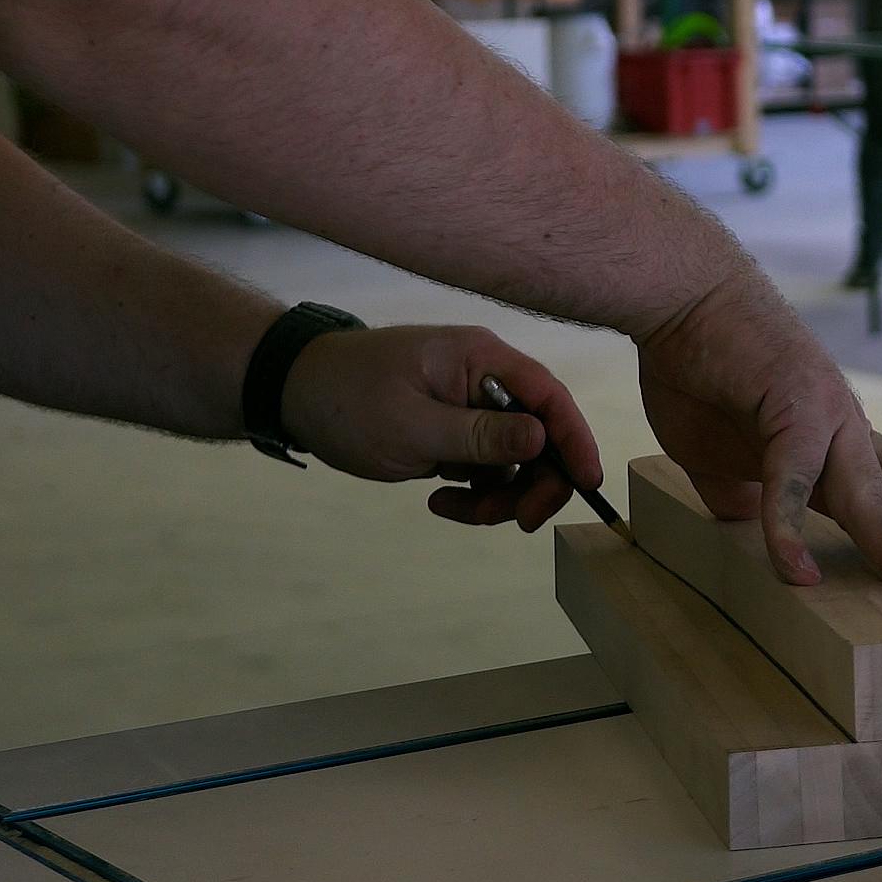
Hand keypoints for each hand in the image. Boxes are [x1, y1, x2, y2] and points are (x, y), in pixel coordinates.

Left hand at [275, 324, 603, 528]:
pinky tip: (437, 501)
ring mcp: (468, 406)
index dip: (575, 439)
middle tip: (516, 522)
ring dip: (497, 495)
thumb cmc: (347, 399)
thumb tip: (543, 438)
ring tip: (455, 511)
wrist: (293, 394)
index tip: (588, 484)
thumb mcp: (413, 426)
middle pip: (539, 434)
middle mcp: (482, 379)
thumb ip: (480, 436)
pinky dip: (472, 493)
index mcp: (480, 359)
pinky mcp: (453, 432)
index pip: (548, 396)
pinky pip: (484, 469)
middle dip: (533, 482)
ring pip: (512, 460)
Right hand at [631, 272, 881, 589]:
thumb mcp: (714, 453)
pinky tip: (796, 571)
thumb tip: (742, 517)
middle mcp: (847, 432)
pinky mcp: (792, 410)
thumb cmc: (698, 368)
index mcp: (837, 446)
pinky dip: (791, 531)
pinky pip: (795, 483)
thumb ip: (739, 489)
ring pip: (875, 496)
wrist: (683, 299)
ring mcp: (827, 418)